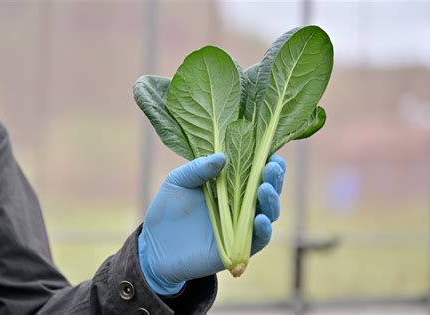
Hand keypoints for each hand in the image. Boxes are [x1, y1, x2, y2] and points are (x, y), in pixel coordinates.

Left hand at [138, 153, 284, 294]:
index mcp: (230, 185)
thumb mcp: (178, 181)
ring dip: (271, 201)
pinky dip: (263, 230)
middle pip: (267, 189)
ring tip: (265, 189)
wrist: (154, 245)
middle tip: (272, 167)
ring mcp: (241, 226)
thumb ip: (198, 169)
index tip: (272, 153)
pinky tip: (261, 219)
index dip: (267, 162)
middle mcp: (240, 205)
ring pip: (268, 213)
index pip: (255, 171)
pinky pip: (258, 240)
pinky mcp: (238, 247)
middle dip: (274, 178)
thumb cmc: (167, 209)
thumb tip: (222, 157)